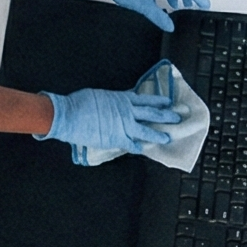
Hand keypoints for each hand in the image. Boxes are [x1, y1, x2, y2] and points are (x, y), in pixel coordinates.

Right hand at [44, 83, 182, 152]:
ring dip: (158, 134)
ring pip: (146, 130)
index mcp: (122, 98)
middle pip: (151, 113)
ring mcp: (123, 126)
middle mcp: (126, 111)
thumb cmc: (79, 102)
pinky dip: (138, 147)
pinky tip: (143, 150)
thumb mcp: (98, 95)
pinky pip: (131, 144)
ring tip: (168, 137)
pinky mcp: (116, 139)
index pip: (145, 100)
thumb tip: (112, 104)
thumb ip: (110, 101)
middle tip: (177, 117)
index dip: (158, 101)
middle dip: (165, 115)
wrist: (69, 115)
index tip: (168, 102)